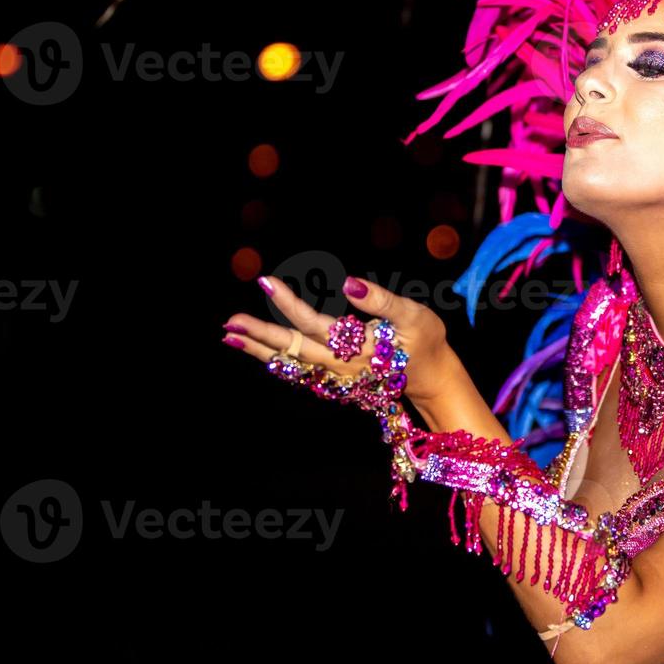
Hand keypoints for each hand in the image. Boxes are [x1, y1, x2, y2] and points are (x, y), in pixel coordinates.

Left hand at [222, 273, 456, 404]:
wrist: (433, 378)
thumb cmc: (426, 342)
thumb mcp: (414, 315)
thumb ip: (381, 300)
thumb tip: (347, 284)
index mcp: (358, 348)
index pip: (315, 324)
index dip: (289, 305)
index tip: (266, 282)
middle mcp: (341, 366)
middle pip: (293, 350)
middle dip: (261, 336)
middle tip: (230, 323)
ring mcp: (336, 377)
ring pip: (292, 365)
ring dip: (261, 352)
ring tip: (231, 337)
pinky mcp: (336, 381)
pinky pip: (300, 373)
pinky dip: (277, 363)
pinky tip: (260, 352)